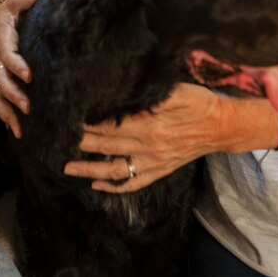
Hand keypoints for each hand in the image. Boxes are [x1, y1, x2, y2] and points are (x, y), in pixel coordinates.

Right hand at [0, 0, 47, 137]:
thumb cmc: (6, 12)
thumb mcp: (15, 1)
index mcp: (3, 40)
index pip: (8, 54)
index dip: (17, 65)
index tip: (30, 75)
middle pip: (0, 80)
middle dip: (14, 95)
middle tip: (29, 107)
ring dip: (7, 111)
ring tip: (21, 127)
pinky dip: (3, 117)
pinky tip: (16, 131)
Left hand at [63, 83, 224, 192]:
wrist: (223, 126)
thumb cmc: (199, 102)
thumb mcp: (175, 90)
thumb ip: (147, 93)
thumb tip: (121, 90)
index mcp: (149, 123)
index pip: (108, 124)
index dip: (85, 122)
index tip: (65, 116)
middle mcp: (148, 145)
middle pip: (105, 146)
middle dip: (79, 142)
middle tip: (54, 139)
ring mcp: (153, 162)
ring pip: (114, 170)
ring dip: (88, 169)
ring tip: (66, 166)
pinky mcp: (159, 170)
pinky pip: (133, 183)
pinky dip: (113, 186)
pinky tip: (96, 184)